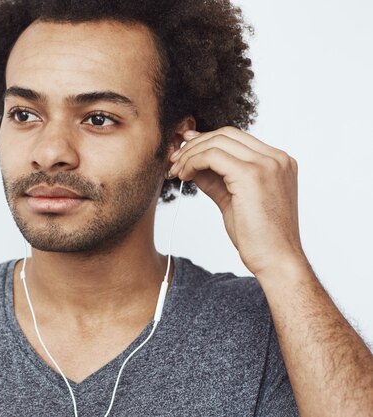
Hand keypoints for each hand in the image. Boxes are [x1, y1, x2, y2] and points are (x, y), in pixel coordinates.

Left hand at [169, 126, 305, 275]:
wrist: (276, 260)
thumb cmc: (259, 237)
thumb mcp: (234, 199)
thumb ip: (217, 179)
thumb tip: (193, 165)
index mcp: (279, 162)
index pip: (237, 138)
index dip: (207, 141)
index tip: (185, 151)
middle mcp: (276, 158)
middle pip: (226, 134)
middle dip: (195, 145)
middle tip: (175, 161)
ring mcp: (267, 164)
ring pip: (217, 142)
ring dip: (190, 154)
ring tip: (177, 171)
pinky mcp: (252, 174)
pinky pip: (212, 156)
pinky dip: (193, 162)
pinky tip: (184, 176)